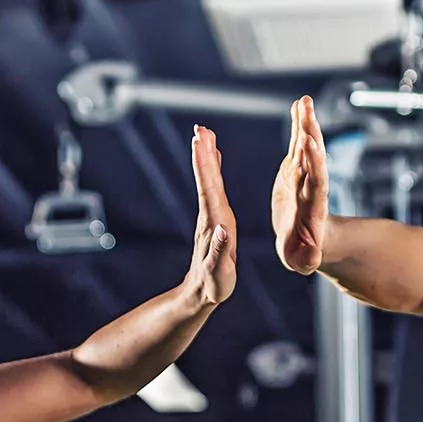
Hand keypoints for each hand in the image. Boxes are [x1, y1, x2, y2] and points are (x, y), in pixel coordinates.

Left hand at [181, 125, 236, 307]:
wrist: (201, 293)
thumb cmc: (213, 285)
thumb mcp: (218, 273)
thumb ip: (220, 252)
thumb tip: (222, 231)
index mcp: (214, 224)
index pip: (209, 189)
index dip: (205, 165)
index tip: (200, 142)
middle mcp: (211, 216)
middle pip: (207, 179)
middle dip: (204, 153)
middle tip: (201, 128)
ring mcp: (211, 216)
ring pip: (209, 181)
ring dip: (207, 157)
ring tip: (205, 135)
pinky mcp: (214, 219)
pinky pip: (214, 189)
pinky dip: (213, 171)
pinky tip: (214, 159)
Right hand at [271, 95, 330, 274]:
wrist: (307, 243)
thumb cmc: (305, 255)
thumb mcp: (305, 261)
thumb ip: (308, 257)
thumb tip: (313, 256)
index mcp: (311, 207)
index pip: (316, 182)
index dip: (315, 164)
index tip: (311, 144)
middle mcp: (309, 188)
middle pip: (312, 158)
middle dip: (310, 134)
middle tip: (308, 110)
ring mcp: (303, 177)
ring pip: (305, 147)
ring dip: (305, 124)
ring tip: (304, 101)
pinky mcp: (294, 172)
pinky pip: (297, 146)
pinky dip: (298, 127)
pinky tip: (298, 107)